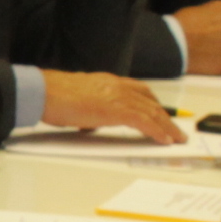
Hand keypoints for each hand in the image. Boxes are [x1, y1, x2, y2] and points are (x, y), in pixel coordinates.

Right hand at [36, 71, 186, 141]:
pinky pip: (144, 122)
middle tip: (175, 130)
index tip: (160, 114)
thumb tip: (90, 121)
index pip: (139, 91)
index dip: (153, 104)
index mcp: (108, 81)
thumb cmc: (52, 96)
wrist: (44, 93)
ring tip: (176, 138)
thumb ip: (89, 107)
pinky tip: (163, 140)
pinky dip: (156, 131)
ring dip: (167, 127)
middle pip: (151, 102)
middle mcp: (117, 86)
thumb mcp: (77, 98)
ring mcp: (118, 97)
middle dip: (166, 118)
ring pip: (153, 112)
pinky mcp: (116, 110)